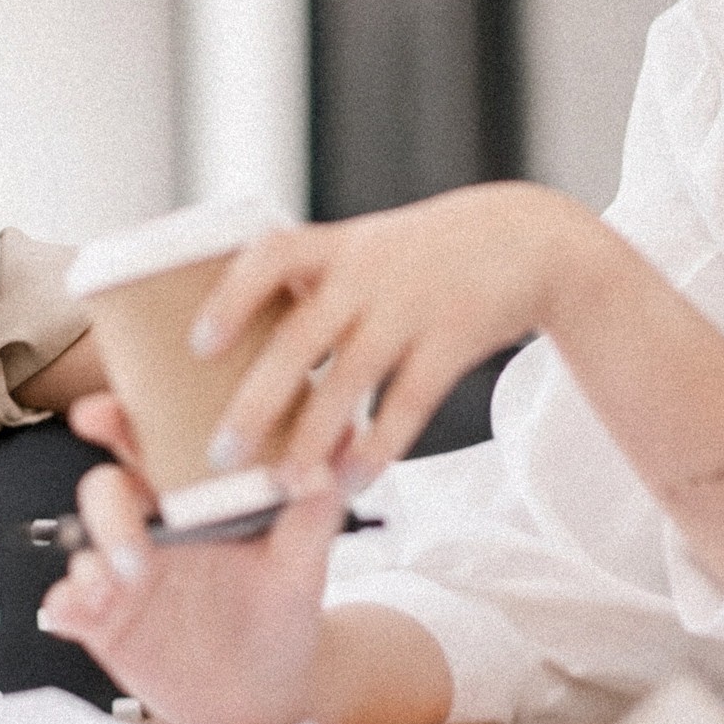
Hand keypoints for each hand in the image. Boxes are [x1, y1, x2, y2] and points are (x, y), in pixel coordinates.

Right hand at [36, 394, 348, 723]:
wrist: (270, 689)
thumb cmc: (282, 608)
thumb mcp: (303, 560)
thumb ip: (314, 508)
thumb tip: (339, 446)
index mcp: (191, 493)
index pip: (149, 442)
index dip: (118, 418)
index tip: (100, 412)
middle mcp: (149, 525)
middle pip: (106, 491)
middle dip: (104, 498)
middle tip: (128, 518)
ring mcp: (122, 574)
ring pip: (85, 548)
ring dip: (95, 557)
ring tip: (121, 578)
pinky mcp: (105, 622)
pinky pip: (69, 606)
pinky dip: (66, 605)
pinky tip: (75, 610)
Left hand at [198, 182, 620, 489]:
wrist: (527, 239)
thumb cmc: (424, 253)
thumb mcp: (366, 245)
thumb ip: (310, 279)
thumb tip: (227, 321)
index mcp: (339, 246)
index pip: (270, 256)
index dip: (230, 299)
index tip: (197, 345)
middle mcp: (369, 272)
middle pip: (300, 337)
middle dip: (258, 400)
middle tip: (221, 453)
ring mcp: (412, 305)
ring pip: (352, 378)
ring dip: (315, 437)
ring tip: (285, 485)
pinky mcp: (455, 339)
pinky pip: (410, 401)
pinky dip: (380, 444)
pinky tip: (355, 480)